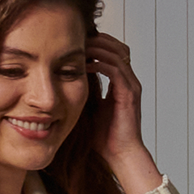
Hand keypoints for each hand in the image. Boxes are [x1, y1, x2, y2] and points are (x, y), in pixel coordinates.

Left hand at [84, 33, 163, 193]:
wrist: (119, 154)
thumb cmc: (105, 136)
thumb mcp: (89, 106)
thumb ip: (83, 90)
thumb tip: (62, 78)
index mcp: (122, 83)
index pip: (112, 52)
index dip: (96, 44)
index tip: (74, 43)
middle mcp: (129, 81)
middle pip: (117, 46)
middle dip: (97, 40)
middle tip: (75, 39)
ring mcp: (131, 87)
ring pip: (117, 53)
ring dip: (97, 47)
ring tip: (78, 47)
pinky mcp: (128, 94)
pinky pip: (114, 69)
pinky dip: (99, 62)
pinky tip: (83, 63)